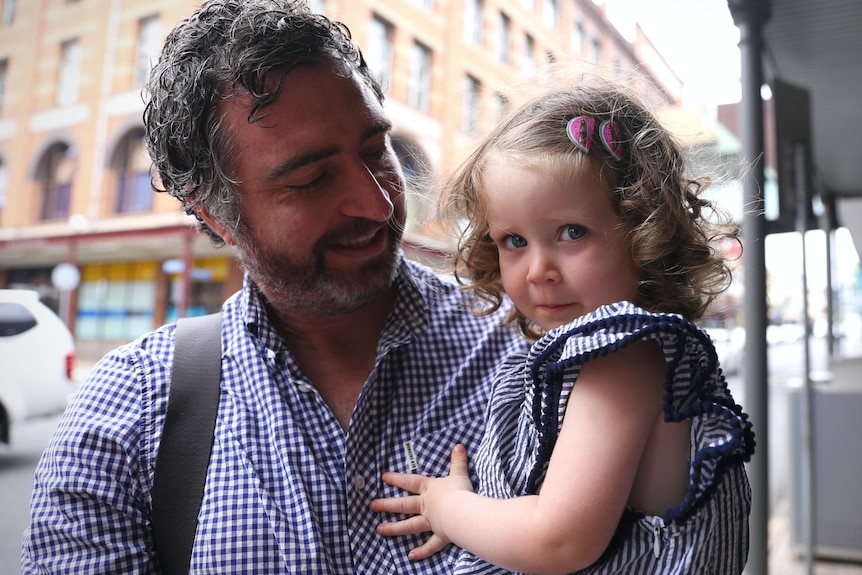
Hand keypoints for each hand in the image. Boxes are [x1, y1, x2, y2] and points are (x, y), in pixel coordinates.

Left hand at [371, 444, 474, 559]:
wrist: (463, 513)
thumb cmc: (459, 492)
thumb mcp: (459, 473)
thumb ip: (458, 460)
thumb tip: (459, 446)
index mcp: (430, 489)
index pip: (410, 482)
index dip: (397, 479)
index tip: (383, 478)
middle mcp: (427, 506)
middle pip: (404, 505)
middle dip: (387, 505)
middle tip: (372, 506)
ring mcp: (431, 522)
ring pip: (410, 525)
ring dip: (395, 528)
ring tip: (379, 530)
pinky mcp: (441, 535)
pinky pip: (430, 545)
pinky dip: (422, 551)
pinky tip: (411, 556)